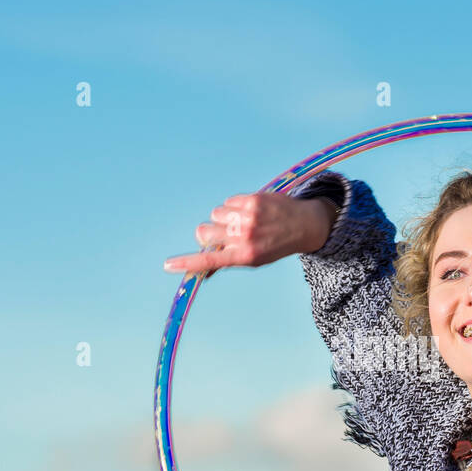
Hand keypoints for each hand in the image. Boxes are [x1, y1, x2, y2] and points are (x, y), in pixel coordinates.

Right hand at [163, 192, 333, 279]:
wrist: (304, 226)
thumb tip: (203, 270)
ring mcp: (247, 217)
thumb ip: (228, 260)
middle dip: (208, 234)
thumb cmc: (275, 245)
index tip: (168, 265)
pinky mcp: (251, 200)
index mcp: (244, 256)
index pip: (209, 261)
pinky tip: (250, 212)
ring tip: (243, 222)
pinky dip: (234, 207)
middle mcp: (244, 237)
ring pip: (214, 215)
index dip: (186, 263)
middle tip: (225, 235)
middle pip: (203, 232)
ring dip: (223, 218)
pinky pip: (227, 202)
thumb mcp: (254, 260)